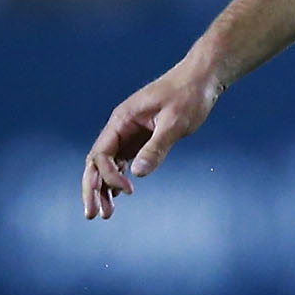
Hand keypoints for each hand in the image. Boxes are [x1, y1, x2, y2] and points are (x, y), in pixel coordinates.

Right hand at [81, 58, 219, 218]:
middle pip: (96, 162)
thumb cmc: (189, 95)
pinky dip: (118, 180)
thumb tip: (137, 173)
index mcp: (122, 119)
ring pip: (108, 165)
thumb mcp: (175, 122)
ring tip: (106, 214)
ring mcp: (130, 134)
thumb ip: (156, 147)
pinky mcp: (141, 139)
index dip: (108, 176)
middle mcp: (121, 127)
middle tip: (92, 215)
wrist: (202, 79)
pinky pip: (123, 162)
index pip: (101, 153)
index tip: (128, 192)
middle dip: (93, 188)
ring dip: (105, 188)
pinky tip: (117, 197)